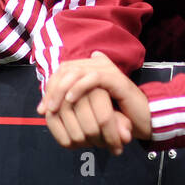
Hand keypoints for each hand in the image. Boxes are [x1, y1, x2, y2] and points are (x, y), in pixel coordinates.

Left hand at [38, 51, 152, 149]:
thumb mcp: (89, 106)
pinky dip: (79, 88)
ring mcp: (109, 70)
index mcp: (93, 68)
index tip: (43, 108)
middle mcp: (100, 64)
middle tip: (46, 108)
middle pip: (67, 68)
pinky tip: (71, 100)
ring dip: (62, 89)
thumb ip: (71, 99)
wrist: (141, 119)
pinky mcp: (117, 79)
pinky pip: (93, 78)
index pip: (63, 69)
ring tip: (55, 107)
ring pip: (77, 71)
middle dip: (53, 88)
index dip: (50, 86)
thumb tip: (45, 101)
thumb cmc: (116, 114)